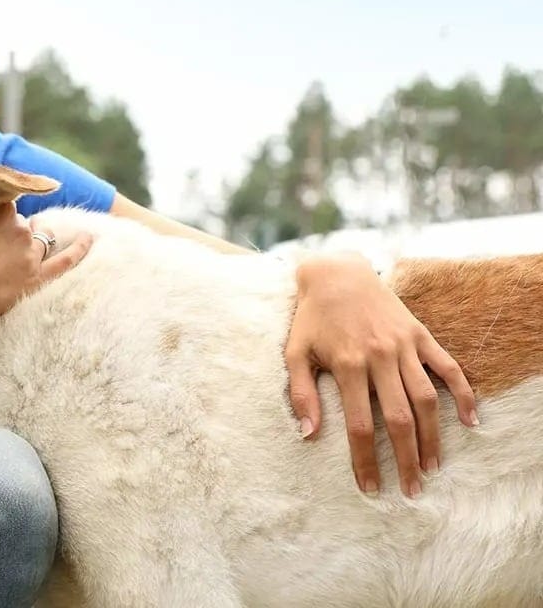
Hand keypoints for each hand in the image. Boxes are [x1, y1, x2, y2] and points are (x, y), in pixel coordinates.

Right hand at [0, 204, 92, 325]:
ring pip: (40, 238)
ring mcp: (31, 252)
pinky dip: (80, 249)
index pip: (7, 204)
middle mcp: (19, 227)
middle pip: (22, 223)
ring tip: (24, 248)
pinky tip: (89, 238)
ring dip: (35, 240)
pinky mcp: (37, 277)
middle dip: (12, 232)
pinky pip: (66, 260)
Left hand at [285, 252, 477, 497]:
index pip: (358, 425)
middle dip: (406, 458)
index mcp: (347, 364)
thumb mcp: (294, 352)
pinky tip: (470, 420)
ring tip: (433, 466)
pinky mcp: (421, 335)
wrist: (337, 274)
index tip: (370, 487)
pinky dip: (462, 393)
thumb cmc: (312, 318)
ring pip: (426, 399)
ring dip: (433, 436)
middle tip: (412, 489)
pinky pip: (449, 367)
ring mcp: (404, 346)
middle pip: (398, 419)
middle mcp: (379, 357)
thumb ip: (301, 393)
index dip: (365, 459)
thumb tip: (308, 435)